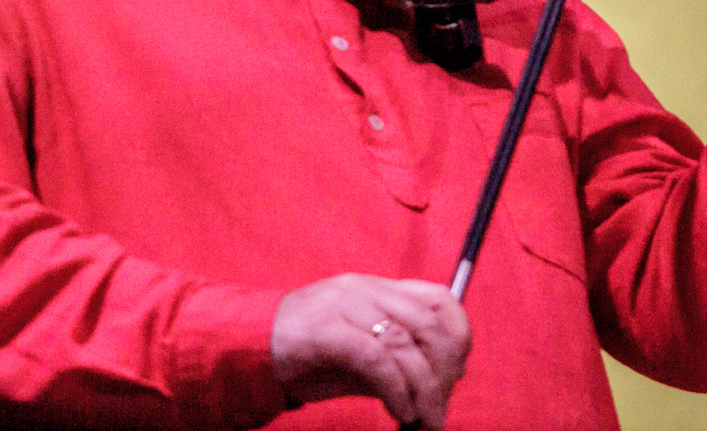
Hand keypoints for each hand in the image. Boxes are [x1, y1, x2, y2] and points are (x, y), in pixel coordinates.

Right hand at [270, 274, 469, 429]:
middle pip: (430, 323)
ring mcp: (345, 306)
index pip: (439, 297)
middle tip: (439, 410)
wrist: (247, 346)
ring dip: (424, 390)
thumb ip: (397, 359)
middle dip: (444, 372)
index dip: (458, 335)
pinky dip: (396, 390)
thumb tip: (443, 380)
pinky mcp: (325, 330)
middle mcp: (366, 290)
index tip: (457, 373)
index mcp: (378, 289)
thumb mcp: (360, 354)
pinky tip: (400, 412)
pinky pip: (376, 359)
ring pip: (407, 343)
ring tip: (423, 421)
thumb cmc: (307, 354)